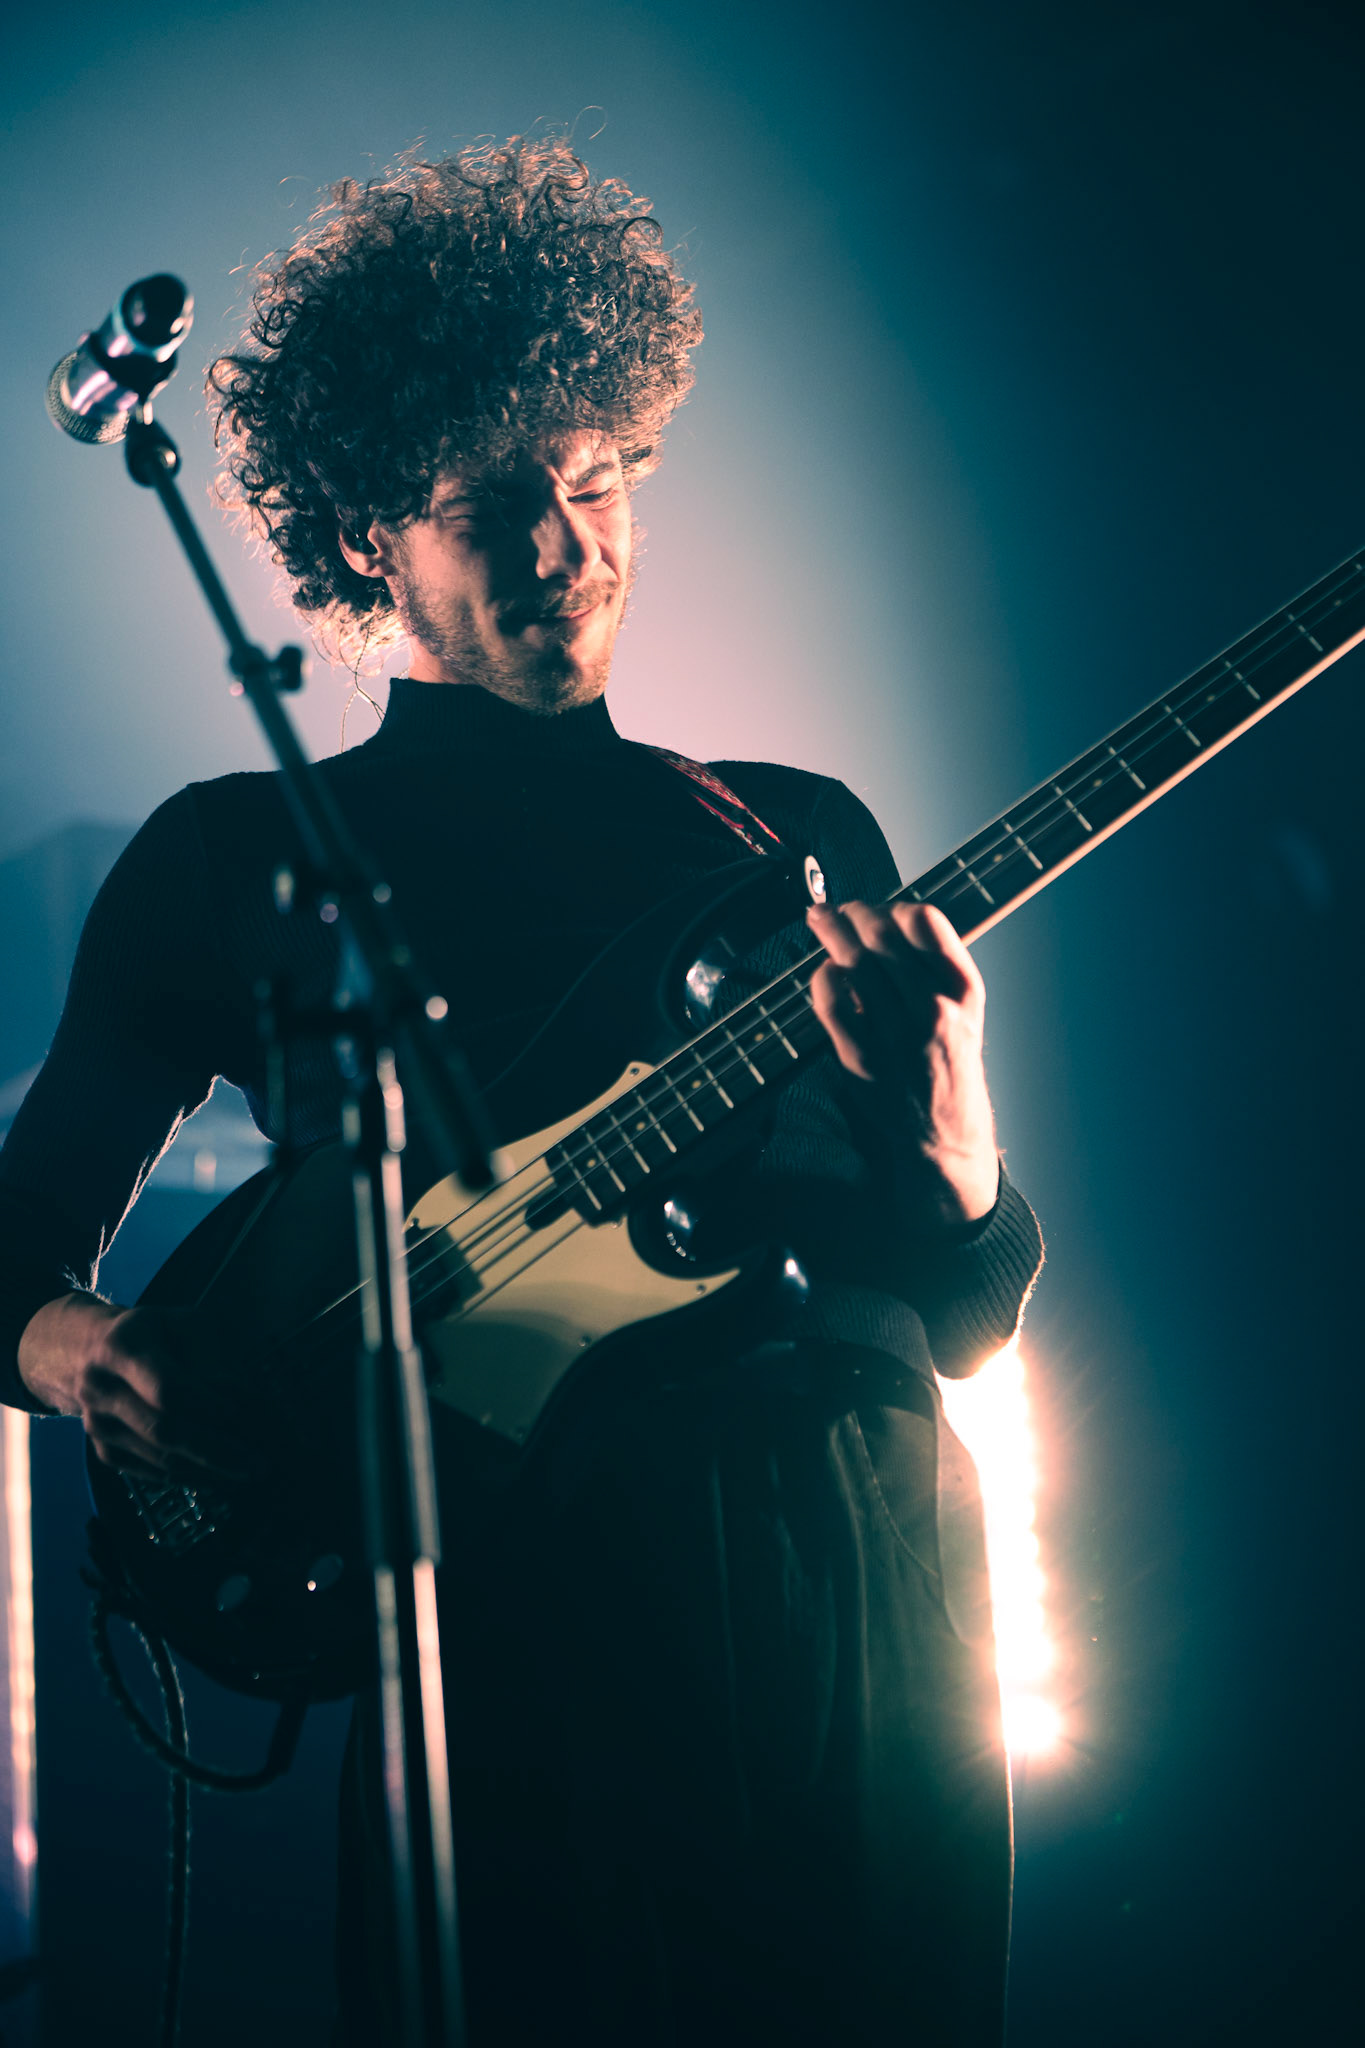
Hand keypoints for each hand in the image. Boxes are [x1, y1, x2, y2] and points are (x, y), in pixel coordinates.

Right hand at [17, 1291, 256, 1481]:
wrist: (93, 1352)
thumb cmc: (156, 1333)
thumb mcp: (186, 1323)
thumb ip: (214, 1357)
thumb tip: (247, 1401)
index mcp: (122, 1346)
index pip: (170, 1388)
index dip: (211, 1408)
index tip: (250, 1420)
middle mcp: (100, 1388)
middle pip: (165, 1431)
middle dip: (218, 1451)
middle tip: (260, 1463)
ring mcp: (98, 1424)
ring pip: (160, 1458)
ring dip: (210, 1470)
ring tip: (250, 1471)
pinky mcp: (103, 1451)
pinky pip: (152, 1473)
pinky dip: (190, 1477)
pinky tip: (220, 1475)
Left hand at [807, 900, 999, 1226]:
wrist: (944, 1133)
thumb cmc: (949, 1064)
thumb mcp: (965, 1011)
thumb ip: (936, 967)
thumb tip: (890, 919)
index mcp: (963, 990)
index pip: (926, 922)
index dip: (895, 906)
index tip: (881, 908)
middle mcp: (933, 1008)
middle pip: (882, 935)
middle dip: (854, 912)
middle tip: (839, 910)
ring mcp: (896, 1033)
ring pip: (853, 961)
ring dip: (830, 932)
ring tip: (820, 919)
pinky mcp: (861, 1056)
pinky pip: (831, 1000)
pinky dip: (822, 976)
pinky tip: (824, 971)